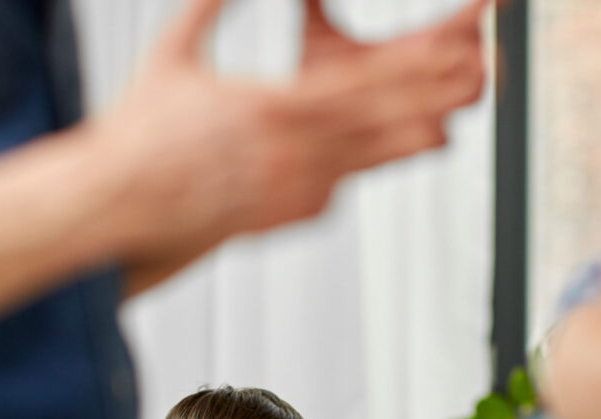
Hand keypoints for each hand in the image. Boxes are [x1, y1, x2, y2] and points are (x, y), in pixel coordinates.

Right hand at [98, 0, 489, 259]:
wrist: (125, 206)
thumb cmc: (143, 138)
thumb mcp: (175, 54)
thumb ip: (210, 5)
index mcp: (271, 109)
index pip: (360, 87)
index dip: (413, 69)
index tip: (451, 50)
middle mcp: (293, 155)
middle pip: (380, 125)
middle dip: (432, 99)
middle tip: (475, 80)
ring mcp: (295, 190)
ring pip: (369, 162)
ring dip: (411, 139)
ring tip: (447, 123)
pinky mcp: (291, 214)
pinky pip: (339, 185)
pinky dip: (359, 166)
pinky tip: (364, 156)